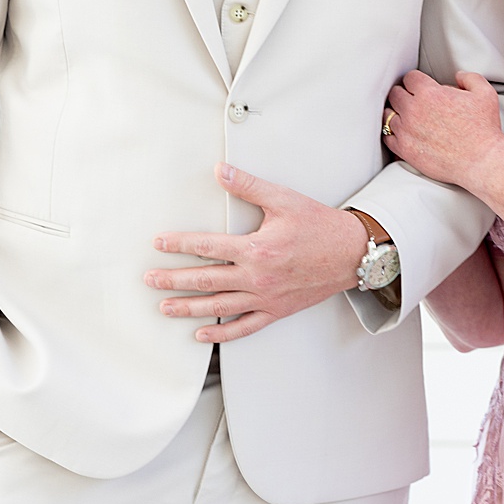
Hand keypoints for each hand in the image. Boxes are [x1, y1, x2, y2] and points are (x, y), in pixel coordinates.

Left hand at [144, 165, 370, 340]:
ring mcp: (266, 298)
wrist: (353, 252)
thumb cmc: (321, 226)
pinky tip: (202, 333)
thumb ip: (248, 186)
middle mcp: (257, 278)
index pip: (207, 247)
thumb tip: (220, 171)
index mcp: (257, 250)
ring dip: (188, 308)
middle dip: (173, 280)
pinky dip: (222, 333)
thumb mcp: (284, 200)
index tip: (159, 244)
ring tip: (164, 307)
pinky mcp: (277, 310)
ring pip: (218, 307)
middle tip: (150, 279)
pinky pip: (244, 327)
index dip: (179, 245)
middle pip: (205, 281)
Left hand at [385, 70, 503, 188]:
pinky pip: (387, 136)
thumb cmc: (484, 129)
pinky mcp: (404, 149)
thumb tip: (458, 76)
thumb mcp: (485, 94)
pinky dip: (393, 133)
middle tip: (413, 100)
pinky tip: (403, 133)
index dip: (417, 81)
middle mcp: (413, 109)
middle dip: (405, 95)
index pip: (410, 78)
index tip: (421, 86)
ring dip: (396, 113)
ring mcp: (406, 130)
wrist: (480, 161)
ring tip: (407, 117)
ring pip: (388, 114)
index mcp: (430, 93)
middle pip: (395, 93)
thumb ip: (469, 78)